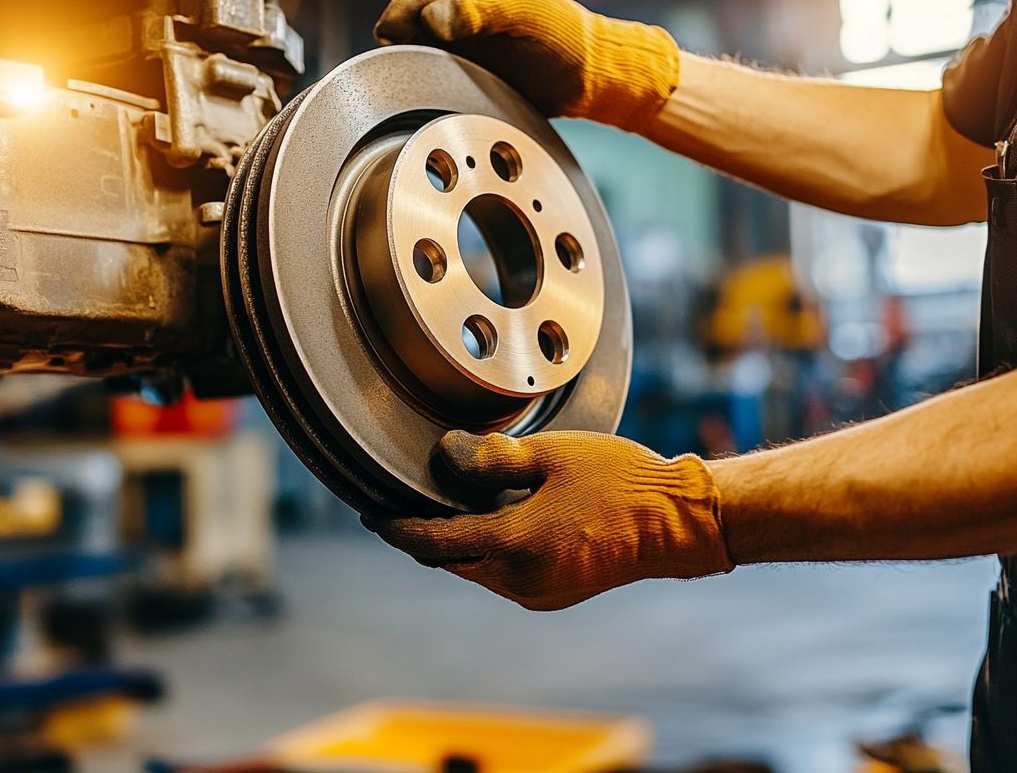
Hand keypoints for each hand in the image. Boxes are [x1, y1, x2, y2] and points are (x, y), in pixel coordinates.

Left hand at [367, 430, 733, 610]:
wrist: (677, 522)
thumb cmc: (620, 481)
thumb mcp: (551, 455)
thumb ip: (492, 459)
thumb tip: (446, 456)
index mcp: (514, 545)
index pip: (433, 542)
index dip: (397, 528)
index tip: (372, 514)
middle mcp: (520, 580)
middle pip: (450, 559)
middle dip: (424, 535)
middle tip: (405, 503)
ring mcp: (538, 593)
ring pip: (475, 569)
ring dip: (459, 542)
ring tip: (455, 503)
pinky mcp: (554, 594)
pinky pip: (503, 574)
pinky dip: (489, 550)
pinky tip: (498, 519)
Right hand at [374, 0, 679, 128]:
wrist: (590, 76)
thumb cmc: (564, 36)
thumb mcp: (524, 15)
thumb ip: (479, 13)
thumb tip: (433, 18)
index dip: (405, 7)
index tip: (388, 28)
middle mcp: (465, 12)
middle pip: (418, 19)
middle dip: (400, 34)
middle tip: (385, 55)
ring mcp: (466, 43)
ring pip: (425, 48)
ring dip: (410, 59)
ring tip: (397, 73)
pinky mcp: (471, 72)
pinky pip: (439, 74)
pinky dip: (426, 80)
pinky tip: (418, 91)